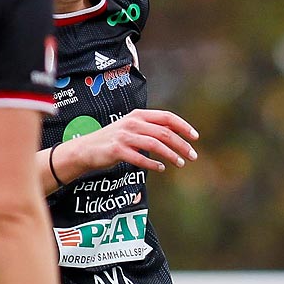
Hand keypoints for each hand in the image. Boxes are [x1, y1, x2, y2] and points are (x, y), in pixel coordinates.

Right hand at [58, 109, 198, 179]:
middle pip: (164, 133)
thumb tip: (177, 134)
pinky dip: (153, 164)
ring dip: (171, 155)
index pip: (167, 117)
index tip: (195, 137)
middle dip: (182, 145)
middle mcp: (133, 123)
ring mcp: (125, 136)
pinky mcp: (117, 150)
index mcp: (139, 115)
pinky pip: (140, 158)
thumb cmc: (115, 140)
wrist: (87, 149)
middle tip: (193, 156)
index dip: (183, 126)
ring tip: (180, 163)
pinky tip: (161, 168)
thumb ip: (152, 129)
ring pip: (155, 145)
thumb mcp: (134, 129)